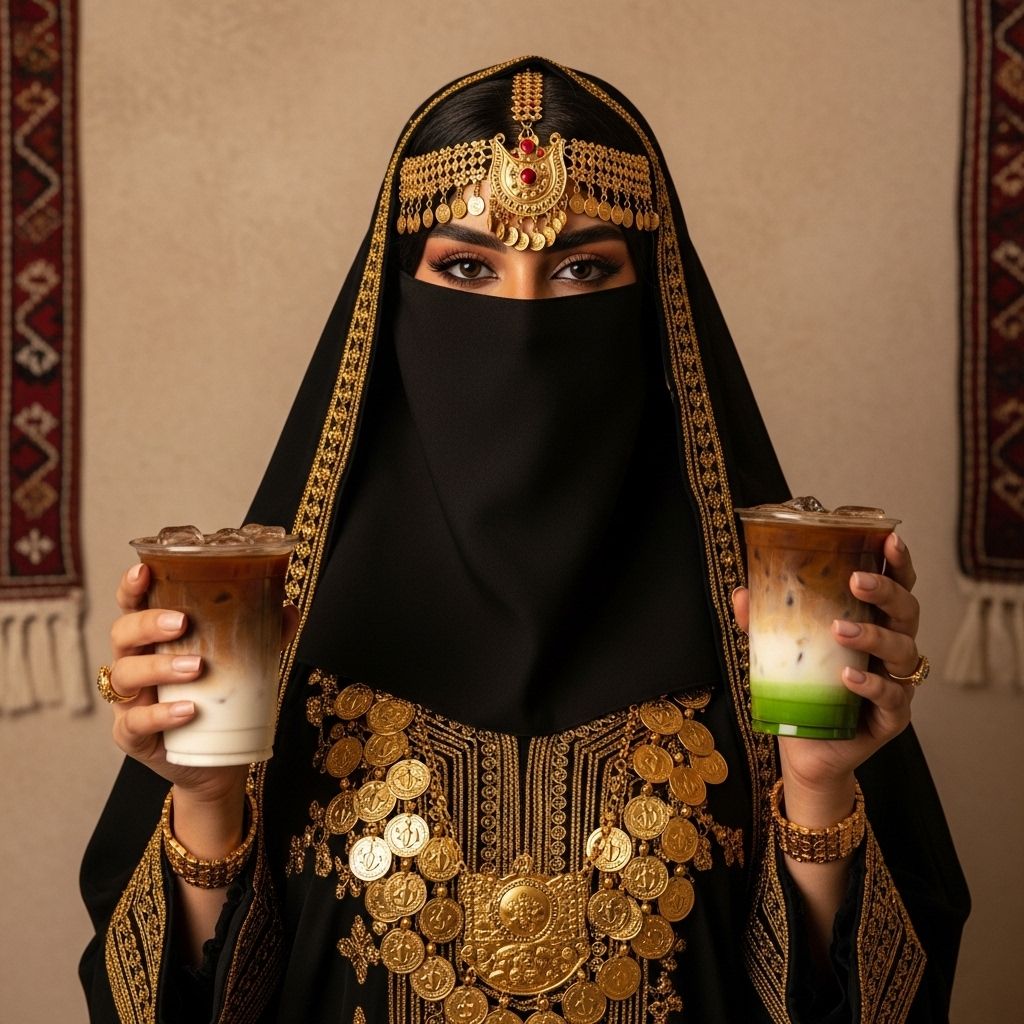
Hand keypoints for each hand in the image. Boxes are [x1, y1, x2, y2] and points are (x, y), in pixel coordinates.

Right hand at [106, 563, 298, 805]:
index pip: (133, 607)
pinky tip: (187, 710)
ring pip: (125, 675)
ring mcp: (129, 702)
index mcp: (154, 642)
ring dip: (160, 667)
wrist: (217, 762)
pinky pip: (135, 723)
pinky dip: (160, 714)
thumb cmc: (221, 702)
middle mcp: (134, 666)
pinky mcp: (132, 737)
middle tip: (182, 622)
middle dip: (148, 624)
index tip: (144, 571)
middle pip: (122, 635)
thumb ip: (263, 636)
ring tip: (197, 667)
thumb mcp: (244, 665)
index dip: (131, 588)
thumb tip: (287, 608)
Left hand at [733, 533, 920, 822]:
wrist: (806, 749)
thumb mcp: (779, 651)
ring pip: (902, 650)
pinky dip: (871, 684)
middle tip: (857, 581)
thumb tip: (742, 593)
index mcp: (873, 622)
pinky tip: (849, 675)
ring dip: (874, 635)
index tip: (890, 538)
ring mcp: (897, 683)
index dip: (898, 561)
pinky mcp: (893, 717)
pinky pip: (893, 697)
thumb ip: (763, 622)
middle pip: (907, 611)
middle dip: (887, 591)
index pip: (896, 585)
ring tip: (840, 629)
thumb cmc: (802, 691)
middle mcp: (892, 648)